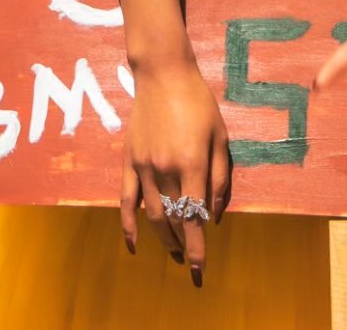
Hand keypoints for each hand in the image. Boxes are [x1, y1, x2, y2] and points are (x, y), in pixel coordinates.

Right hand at [120, 58, 229, 287]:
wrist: (163, 74)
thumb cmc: (198, 103)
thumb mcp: (221, 137)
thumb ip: (220, 178)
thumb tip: (214, 215)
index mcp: (191, 164)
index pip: (194, 218)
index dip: (198, 248)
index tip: (200, 272)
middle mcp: (165, 169)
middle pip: (173, 220)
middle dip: (183, 246)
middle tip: (190, 260)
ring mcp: (143, 166)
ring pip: (151, 214)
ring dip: (163, 237)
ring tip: (174, 252)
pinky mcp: (129, 160)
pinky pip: (126, 199)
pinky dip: (128, 225)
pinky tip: (133, 244)